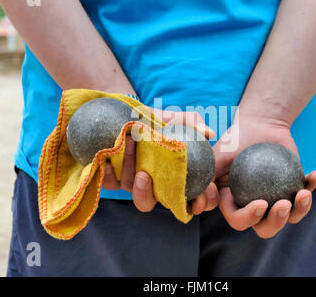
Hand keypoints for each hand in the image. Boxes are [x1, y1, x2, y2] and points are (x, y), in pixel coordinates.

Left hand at [103, 109, 218, 213]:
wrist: (134, 111)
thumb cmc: (163, 120)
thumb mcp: (181, 120)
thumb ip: (195, 125)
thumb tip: (209, 133)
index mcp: (176, 179)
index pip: (194, 200)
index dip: (200, 203)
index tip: (199, 197)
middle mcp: (155, 186)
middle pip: (152, 204)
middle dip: (146, 194)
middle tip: (145, 175)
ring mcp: (133, 183)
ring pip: (130, 190)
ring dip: (128, 171)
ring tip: (129, 144)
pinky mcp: (113, 178)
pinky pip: (109, 183)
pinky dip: (108, 174)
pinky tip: (107, 161)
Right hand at [214, 115, 315, 237]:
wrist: (259, 124)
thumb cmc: (235, 139)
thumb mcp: (216, 156)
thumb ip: (207, 178)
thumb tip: (203, 201)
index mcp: (234, 203)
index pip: (238, 219)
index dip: (247, 218)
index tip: (260, 203)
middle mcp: (254, 206)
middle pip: (264, 228)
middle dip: (275, 222)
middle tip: (282, 204)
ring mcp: (276, 199)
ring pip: (289, 217)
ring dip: (299, 211)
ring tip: (303, 194)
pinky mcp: (294, 188)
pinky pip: (305, 193)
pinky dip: (311, 185)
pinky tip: (315, 174)